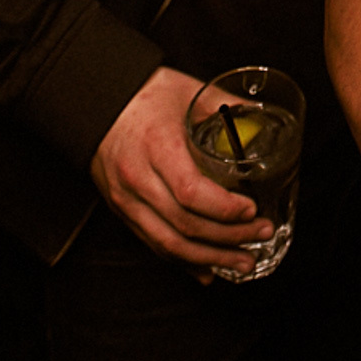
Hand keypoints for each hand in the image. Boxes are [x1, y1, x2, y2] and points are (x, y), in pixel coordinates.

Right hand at [91, 66, 273, 280]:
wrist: (98, 100)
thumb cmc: (145, 94)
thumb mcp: (189, 90)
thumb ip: (227, 106)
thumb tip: (261, 116)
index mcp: (156, 146)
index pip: (189, 191)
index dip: (223, 208)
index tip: (251, 210)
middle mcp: (137, 178)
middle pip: (184, 224)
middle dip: (228, 238)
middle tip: (261, 235)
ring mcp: (126, 199)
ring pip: (168, 243)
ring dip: (210, 258)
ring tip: (243, 262)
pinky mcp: (122, 210)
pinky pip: (153, 244)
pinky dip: (183, 261)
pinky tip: (208, 269)